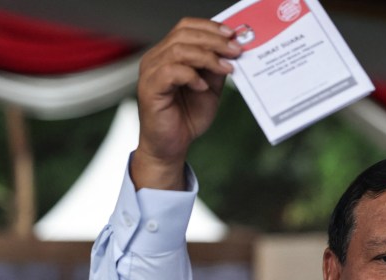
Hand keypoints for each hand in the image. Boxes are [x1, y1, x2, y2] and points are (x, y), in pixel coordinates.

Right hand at [132, 18, 241, 189]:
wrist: (171, 146)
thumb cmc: (186, 118)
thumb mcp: (210, 88)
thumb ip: (216, 69)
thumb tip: (231, 51)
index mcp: (169, 54)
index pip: (186, 27)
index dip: (210, 27)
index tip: (232, 35)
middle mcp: (157, 59)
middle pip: (183, 34)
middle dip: (214, 41)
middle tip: (235, 51)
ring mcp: (151, 72)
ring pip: (178, 50)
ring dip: (207, 57)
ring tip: (225, 69)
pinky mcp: (150, 88)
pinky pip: (170, 72)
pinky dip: (191, 76)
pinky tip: (202, 87)